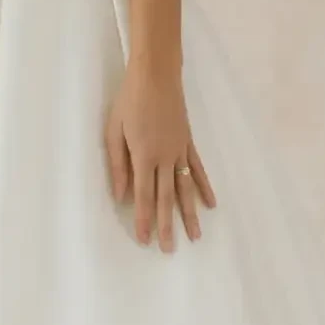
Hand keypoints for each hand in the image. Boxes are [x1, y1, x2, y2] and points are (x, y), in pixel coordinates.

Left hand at [104, 60, 216, 251]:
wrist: (156, 75)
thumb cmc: (129, 101)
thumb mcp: (114, 131)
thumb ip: (118, 164)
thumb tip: (120, 194)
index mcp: (144, 156)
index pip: (142, 196)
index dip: (143, 219)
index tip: (145, 239)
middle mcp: (165, 158)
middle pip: (166, 198)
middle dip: (167, 225)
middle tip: (169, 250)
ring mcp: (180, 151)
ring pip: (186, 189)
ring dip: (190, 214)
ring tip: (195, 236)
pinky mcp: (188, 142)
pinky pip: (198, 169)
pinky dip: (204, 187)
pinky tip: (210, 204)